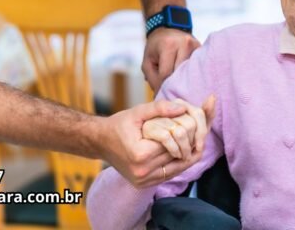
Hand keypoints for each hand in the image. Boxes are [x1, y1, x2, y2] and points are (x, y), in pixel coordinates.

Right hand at [98, 97, 214, 188]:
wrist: (100, 142)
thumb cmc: (118, 125)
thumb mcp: (137, 112)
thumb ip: (160, 108)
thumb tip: (182, 108)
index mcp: (140, 154)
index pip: (173, 142)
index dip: (183, 129)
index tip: (188, 119)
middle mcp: (142, 172)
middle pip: (177, 155)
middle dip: (187, 140)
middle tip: (194, 128)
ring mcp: (143, 181)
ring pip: (178, 167)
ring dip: (186, 153)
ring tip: (190, 138)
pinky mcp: (145, 185)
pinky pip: (170, 174)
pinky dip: (178, 163)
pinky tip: (181, 150)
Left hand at [143, 28, 199, 90]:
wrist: (168, 28)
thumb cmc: (155, 47)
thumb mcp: (147, 62)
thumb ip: (153, 79)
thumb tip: (161, 97)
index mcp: (168, 45)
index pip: (167, 73)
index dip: (163, 87)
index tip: (161, 96)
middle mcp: (184, 44)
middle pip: (180, 74)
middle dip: (174, 86)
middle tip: (171, 96)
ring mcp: (196, 46)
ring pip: (190, 72)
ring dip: (184, 82)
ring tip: (179, 90)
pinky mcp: (202, 50)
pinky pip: (197, 68)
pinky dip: (191, 76)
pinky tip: (188, 82)